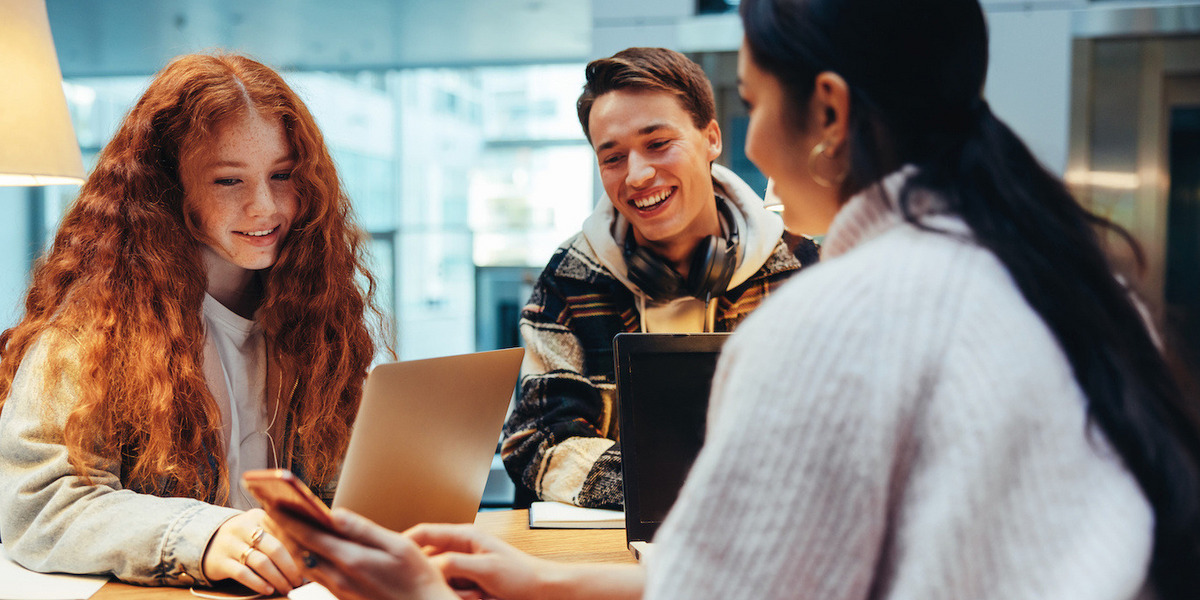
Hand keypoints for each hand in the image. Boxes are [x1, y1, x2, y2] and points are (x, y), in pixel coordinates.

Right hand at [202, 508, 303, 594]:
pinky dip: (258, 583)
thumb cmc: (242, 537)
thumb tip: (305, 556)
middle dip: (290, 567)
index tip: (309, 563)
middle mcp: (243, 527)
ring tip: (287, 587)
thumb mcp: (257, 527)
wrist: (203, 540)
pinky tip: (269, 589)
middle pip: (274, 548)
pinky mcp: (220, 561)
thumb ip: (277, 535)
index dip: (299, 549)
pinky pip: (243, 574)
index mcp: (258, 516)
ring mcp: (230, 544)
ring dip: (277, 578)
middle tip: (299, 581)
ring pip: (260, 562)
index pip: (284, 531)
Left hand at [266, 507, 457, 599]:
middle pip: (301, 552)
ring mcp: (340, 591)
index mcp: (352, 560)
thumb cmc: (417, 577)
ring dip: (293, 546)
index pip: (310, 536)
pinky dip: (307, 560)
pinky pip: (317, 578)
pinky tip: (309, 551)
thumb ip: (363, 529)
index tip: (274, 504)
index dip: (290, 519)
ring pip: (306, 566)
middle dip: (285, 531)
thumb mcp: (398, 545)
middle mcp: (339, 578)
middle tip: (272, 513)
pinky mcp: (343, 599)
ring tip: (285, 528)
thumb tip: (335, 513)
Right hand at [407, 523, 561, 599]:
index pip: (423, 532)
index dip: (403, 543)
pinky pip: (451, 592)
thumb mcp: (485, 569)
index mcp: (465, 536)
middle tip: (455, 589)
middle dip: (435, 578)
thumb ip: (454, 564)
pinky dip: (461, 598)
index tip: (388, 558)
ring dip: (452, 592)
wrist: (544, 593)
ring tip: (479, 595)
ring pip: (439, 581)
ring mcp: (464, 568)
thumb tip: (427, 566)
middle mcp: (461, 550)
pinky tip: (479, 599)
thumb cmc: (523, 576)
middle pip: (428, 561)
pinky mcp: (468, 585)